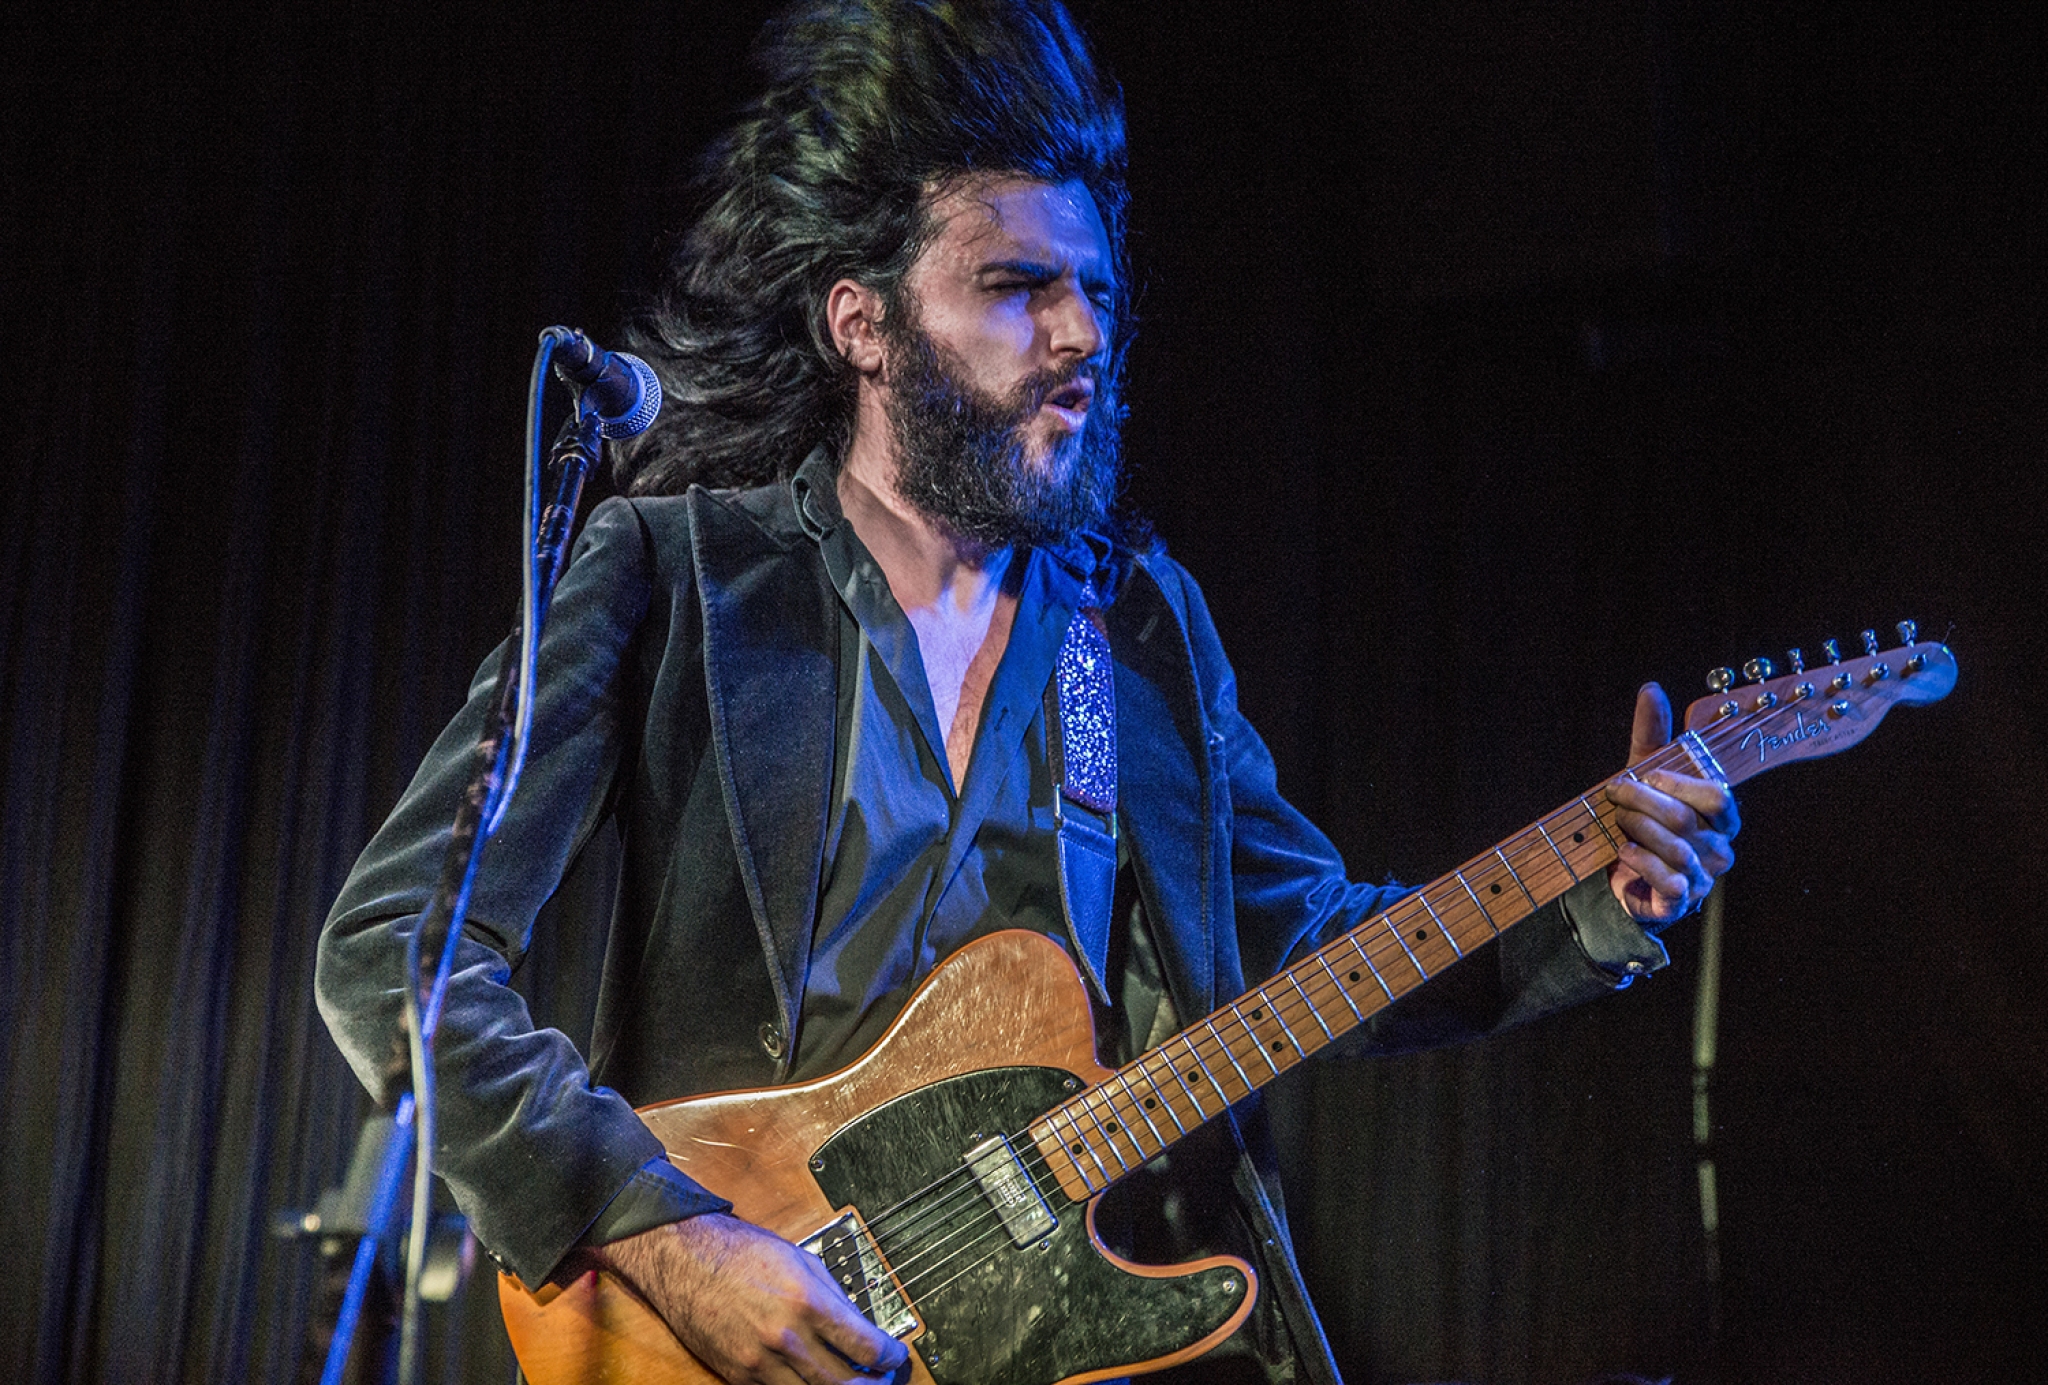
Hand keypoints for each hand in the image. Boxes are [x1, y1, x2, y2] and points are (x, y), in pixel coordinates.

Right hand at [590, 1212, 909, 1384]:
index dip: (889, 1356)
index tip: (895, 1355)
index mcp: (808, 1303)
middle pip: (846, 1384)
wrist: (686, 1260)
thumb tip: (861, 1324)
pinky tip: (814, 1379)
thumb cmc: (741, 1253)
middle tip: (883, 1379)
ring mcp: (761, 1362)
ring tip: (853, 1381)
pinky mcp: (740, 1375)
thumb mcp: (801, 1261)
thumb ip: (834, 1296)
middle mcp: (787, 1337)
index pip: (866, 1346)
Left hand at [1605, 683, 1738, 924]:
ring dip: (1637, 830)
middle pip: (1687, 819)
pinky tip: (1623, 851)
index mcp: (1720, 817)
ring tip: (1616, 822)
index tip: (1646, 774)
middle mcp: (1719, 847)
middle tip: (1615, 793)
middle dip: (1643, 802)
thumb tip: (1651, 689)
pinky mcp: (1681, 900)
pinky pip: (1669, 880)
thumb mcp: (1643, 774)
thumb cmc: (1642, 819)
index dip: (1679, 784)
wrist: (1623, 874)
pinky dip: (1641, 862)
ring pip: (1676, 849)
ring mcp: (1703, 877)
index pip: (1717, 797)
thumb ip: (1651, 734)